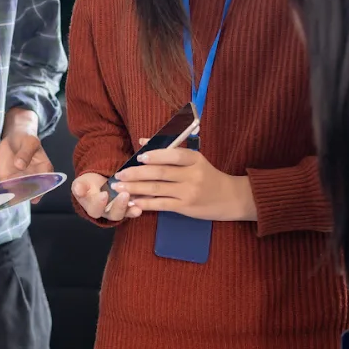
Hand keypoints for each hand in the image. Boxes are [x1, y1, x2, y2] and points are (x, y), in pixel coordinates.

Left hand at [0, 108, 51, 198]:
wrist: (12, 138)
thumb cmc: (25, 139)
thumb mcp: (28, 142)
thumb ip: (26, 153)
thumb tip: (20, 165)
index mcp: (44, 169)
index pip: (45, 183)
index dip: (40, 190)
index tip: (33, 194)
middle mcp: (34, 178)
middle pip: (31, 191)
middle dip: (24, 194)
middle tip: (17, 193)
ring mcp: (20, 181)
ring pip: (18, 193)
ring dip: (13, 196)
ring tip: (8, 196)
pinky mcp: (7, 180)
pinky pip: (6, 189)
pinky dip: (2, 193)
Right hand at [71, 172, 136, 221]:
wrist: (98, 182)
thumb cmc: (88, 184)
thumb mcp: (81, 183)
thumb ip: (79, 187)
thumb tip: (77, 189)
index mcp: (92, 207)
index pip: (95, 209)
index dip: (99, 204)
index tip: (104, 194)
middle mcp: (106, 212)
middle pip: (113, 214)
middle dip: (119, 206)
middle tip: (124, 195)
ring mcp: (119, 210)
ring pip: (125, 213)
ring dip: (131, 208)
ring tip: (136, 203)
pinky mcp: (129, 206)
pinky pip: (134, 209)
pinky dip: (140, 206)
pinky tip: (145, 200)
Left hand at [113, 139, 256, 220]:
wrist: (229, 198)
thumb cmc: (207, 176)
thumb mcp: (194, 160)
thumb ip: (170, 151)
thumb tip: (142, 141)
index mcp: (195, 159)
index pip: (174, 155)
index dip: (156, 155)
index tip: (139, 157)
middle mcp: (193, 175)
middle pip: (161, 173)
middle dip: (137, 174)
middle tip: (119, 174)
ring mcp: (189, 192)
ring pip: (158, 189)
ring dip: (136, 188)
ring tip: (120, 187)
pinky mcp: (185, 207)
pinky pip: (161, 204)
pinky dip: (145, 203)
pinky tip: (133, 202)